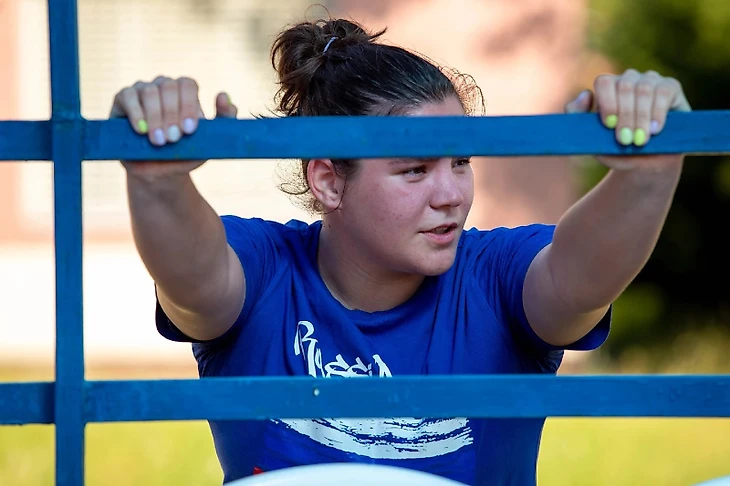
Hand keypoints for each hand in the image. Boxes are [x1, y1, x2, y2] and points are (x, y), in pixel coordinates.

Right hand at [110, 76, 237, 178]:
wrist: (158, 171)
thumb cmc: (185, 152)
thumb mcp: (207, 141)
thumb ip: (223, 119)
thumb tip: (224, 95)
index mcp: (184, 91)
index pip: (188, 85)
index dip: (189, 105)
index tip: (189, 130)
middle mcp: (163, 85)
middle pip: (169, 86)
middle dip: (172, 114)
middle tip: (173, 139)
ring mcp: (142, 89)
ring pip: (150, 92)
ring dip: (155, 118)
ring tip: (159, 142)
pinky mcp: (123, 98)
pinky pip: (128, 97)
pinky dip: (136, 114)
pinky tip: (141, 131)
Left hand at [565, 69, 690, 171]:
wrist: (644, 164)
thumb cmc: (615, 150)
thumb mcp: (593, 139)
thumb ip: (579, 118)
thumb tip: (585, 94)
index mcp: (607, 88)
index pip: (604, 82)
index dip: (607, 102)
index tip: (609, 125)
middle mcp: (628, 80)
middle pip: (624, 86)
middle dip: (625, 116)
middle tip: (625, 140)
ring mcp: (650, 81)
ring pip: (643, 89)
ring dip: (641, 118)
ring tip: (640, 140)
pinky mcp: (670, 88)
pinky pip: (663, 92)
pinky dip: (657, 112)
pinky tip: (655, 130)